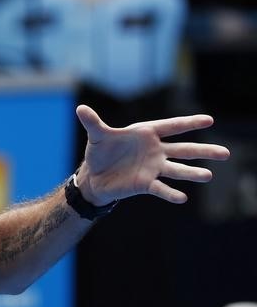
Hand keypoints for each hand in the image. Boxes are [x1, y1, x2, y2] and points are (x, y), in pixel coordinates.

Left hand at [75, 105, 229, 205]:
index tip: (209, 120)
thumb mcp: (97, 136)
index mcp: (147, 133)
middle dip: (203, 151)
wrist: (95, 176)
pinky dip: (170, 193)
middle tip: (225, 154)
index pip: (171, 126)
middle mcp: (155, 150)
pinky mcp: (145, 183)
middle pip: (183, 150)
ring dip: (191, 173)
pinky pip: (160, 188)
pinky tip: (182, 198)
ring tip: (208, 176)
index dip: (189, 123)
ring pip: (176, 170)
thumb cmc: (100, 152)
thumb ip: (93, 122)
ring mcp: (153, 168)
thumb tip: (80, 109)